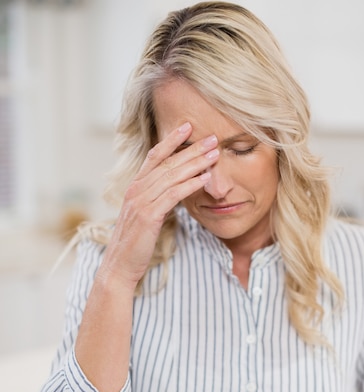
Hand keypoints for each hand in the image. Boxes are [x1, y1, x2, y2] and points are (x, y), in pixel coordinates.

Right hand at [98, 122, 218, 291]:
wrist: (120, 265)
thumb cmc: (135, 242)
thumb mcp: (146, 215)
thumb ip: (157, 199)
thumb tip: (176, 190)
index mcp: (135, 187)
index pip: (154, 156)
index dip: (171, 140)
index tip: (188, 126)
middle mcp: (136, 189)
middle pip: (167, 163)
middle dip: (191, 148)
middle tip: (213, 137)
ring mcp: (141, 202)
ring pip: (172, 176)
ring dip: (195, 163)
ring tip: (214, 154)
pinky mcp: (148, 216)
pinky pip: (172, 195)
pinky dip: (190, 184)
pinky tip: (205, 179)